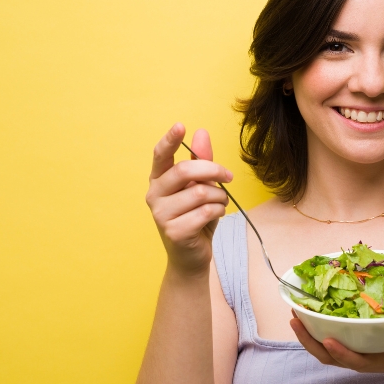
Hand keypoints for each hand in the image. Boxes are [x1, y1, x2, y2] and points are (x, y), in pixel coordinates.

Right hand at [145, 124, 232, 275]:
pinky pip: (206, 211)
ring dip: (219, 197)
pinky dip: (219, 211)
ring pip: (200, 192)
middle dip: (213, 170)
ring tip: (219, 204)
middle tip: (228, 176)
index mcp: (158, 181)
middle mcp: (154, 195)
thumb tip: (201, 133)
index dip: (170, 140)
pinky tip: (216, 216)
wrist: (191, 256)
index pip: (160, 155)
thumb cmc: (196, 218)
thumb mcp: (201, 188)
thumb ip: (201, 162)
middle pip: (185, 171)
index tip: (181, 126)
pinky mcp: (174, 231)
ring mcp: (161, 214)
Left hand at [289, 312, 383, 382]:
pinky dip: (315, 330)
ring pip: (324, 350)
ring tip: (294, 314)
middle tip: (296, 319)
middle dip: (310, 341)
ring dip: (307, 335)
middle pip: (329, 356)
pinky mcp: (352, 346)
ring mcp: (354, 354)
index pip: (356, 360)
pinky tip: (307, 314)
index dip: (341, 352)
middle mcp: (361, 359)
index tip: (328, 340)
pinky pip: (328, 341)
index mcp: (378, 360)